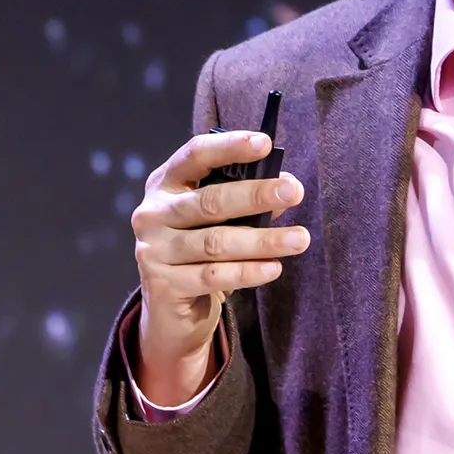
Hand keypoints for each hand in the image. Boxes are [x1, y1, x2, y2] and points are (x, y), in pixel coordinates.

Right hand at [131, 130, 308, 406]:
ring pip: (216, 242)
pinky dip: (248, 271)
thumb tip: (288, 187)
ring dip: (263, 240)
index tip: (265, 143)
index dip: (229, 147)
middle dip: (256, 195)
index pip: (194, 155)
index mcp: (166, 184)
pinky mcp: (163, 285)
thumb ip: (247, 202)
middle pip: (210, 201)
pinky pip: (213, 276)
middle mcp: (153, 213)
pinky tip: (274, 268)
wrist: (171, 309)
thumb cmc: (200, 252)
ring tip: (300, 239)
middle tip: (295, 193)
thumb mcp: (219, 220)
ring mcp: (154, 250)